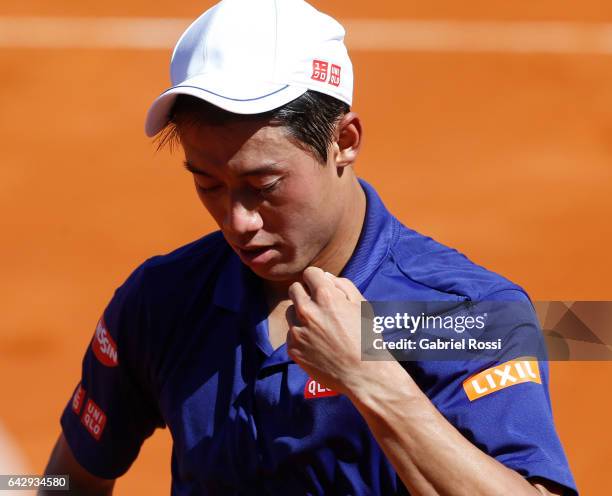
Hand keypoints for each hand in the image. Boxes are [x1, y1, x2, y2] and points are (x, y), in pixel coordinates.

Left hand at [286, 266, 367, 394]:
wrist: (363, 374)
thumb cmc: (367, 338)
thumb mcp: (362, 305)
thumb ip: (343, 285)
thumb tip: (325, 277)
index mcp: (326, 297)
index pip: (309, 273)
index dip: (317, 278)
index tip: (321, 286)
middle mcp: (307, 311)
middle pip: (293, 289)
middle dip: (305, 292)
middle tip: (318, 305)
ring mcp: (297, 331)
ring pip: (290, 311)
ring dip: (301, 314)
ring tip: (319, 327)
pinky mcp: (293, 348)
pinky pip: (291, 333)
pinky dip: (301, 335)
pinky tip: (317, 343)